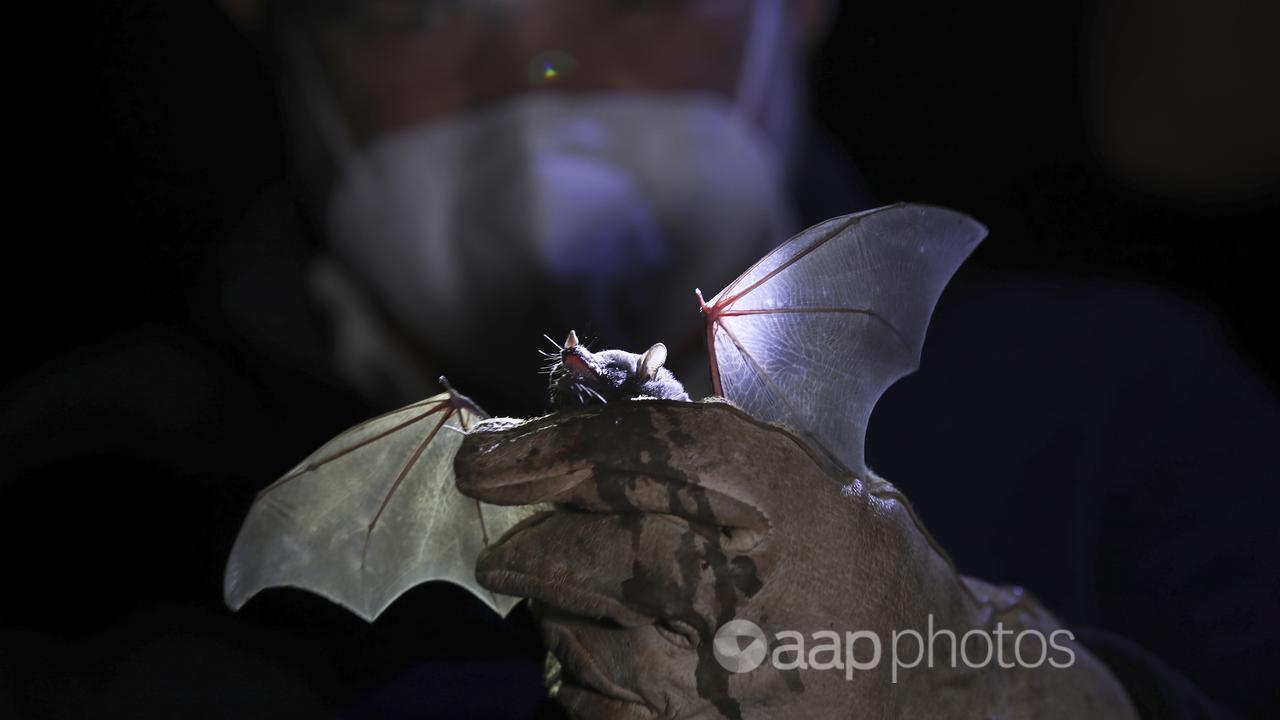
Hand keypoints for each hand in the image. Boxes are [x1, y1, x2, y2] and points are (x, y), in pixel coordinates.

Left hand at [456, 400, 1135, 719]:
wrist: (942, 689)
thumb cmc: (866, 567)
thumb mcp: (818, 481)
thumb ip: (711, 455)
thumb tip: (572, 430)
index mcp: (797, 496)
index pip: (644, 453)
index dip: (547, 449)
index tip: (485, 460)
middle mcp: (765, 584)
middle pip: (597, 551)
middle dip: (524, 546)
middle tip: (499, 546)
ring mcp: (742, 676)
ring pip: (585, 635)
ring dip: (552, 613)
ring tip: (562, 602)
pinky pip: (601, 709)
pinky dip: (580, 681)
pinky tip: (600, 661)